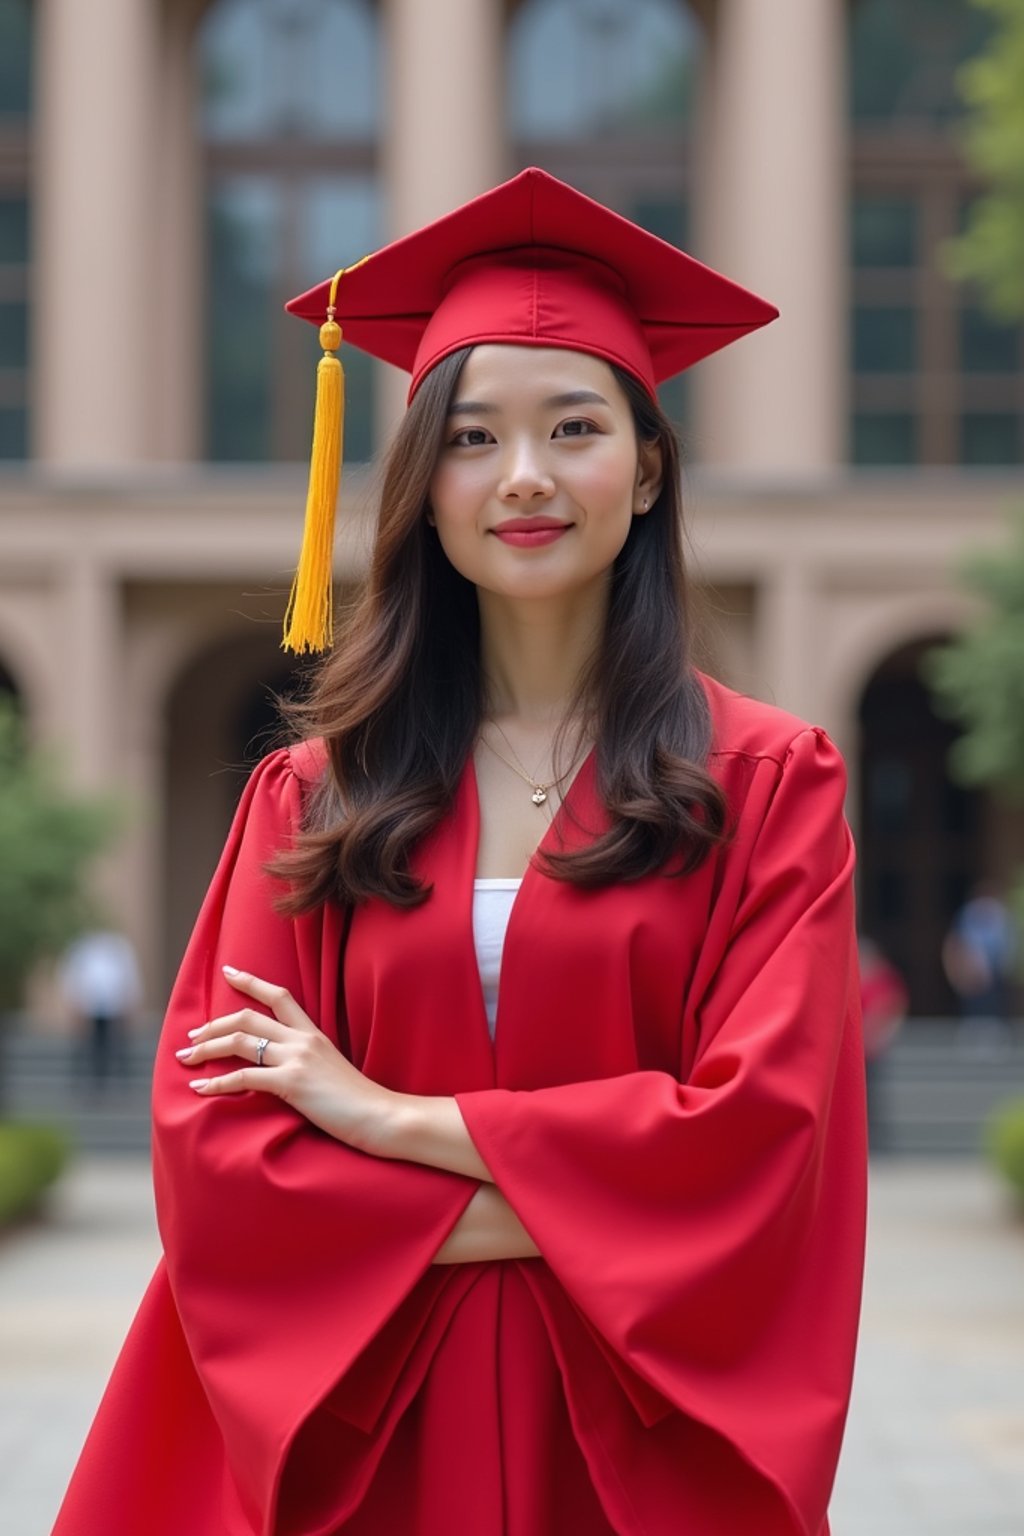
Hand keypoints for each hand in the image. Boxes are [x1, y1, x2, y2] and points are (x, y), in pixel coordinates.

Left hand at [177, 965, 395, 1150]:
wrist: (380, 1114)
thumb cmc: (359, 1101)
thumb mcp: (331, 1070)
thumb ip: (308, 1062)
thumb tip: (284, 1068)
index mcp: (313, 1033)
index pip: (279, 995)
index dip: (250, 981)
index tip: (228, 972)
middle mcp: (302, 1039)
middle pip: (248, 1017)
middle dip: (213, 1025)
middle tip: (191, 1037)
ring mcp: (297, 1059)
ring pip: (240, 1041)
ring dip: (206, 1048)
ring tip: (185, 1058)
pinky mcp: (291, 1083)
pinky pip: (244, 1077)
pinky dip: (216, 1082)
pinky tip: (200, 1089)